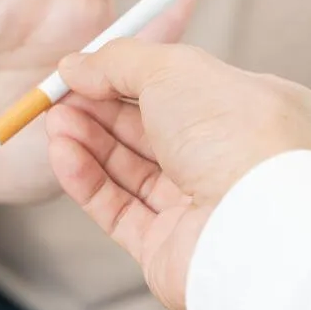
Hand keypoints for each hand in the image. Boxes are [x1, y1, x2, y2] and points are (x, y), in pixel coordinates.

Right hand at [43, 40, 310, 309]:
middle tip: (58, 95)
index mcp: (256, 112)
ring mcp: (205, 207)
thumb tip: (77, 64)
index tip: (86, 67)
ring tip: (54, 121)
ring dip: (89, 142)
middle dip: (102, 110)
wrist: (254, 226)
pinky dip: (88, 180)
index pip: (186, 88)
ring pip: (134, 171)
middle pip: (155, 130)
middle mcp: (234, 160)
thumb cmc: (233, 133)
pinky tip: (62, 152)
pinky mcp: (173, 248)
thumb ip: (121, 61)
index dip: (132, 76)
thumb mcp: (174, 69)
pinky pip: (121, 210)